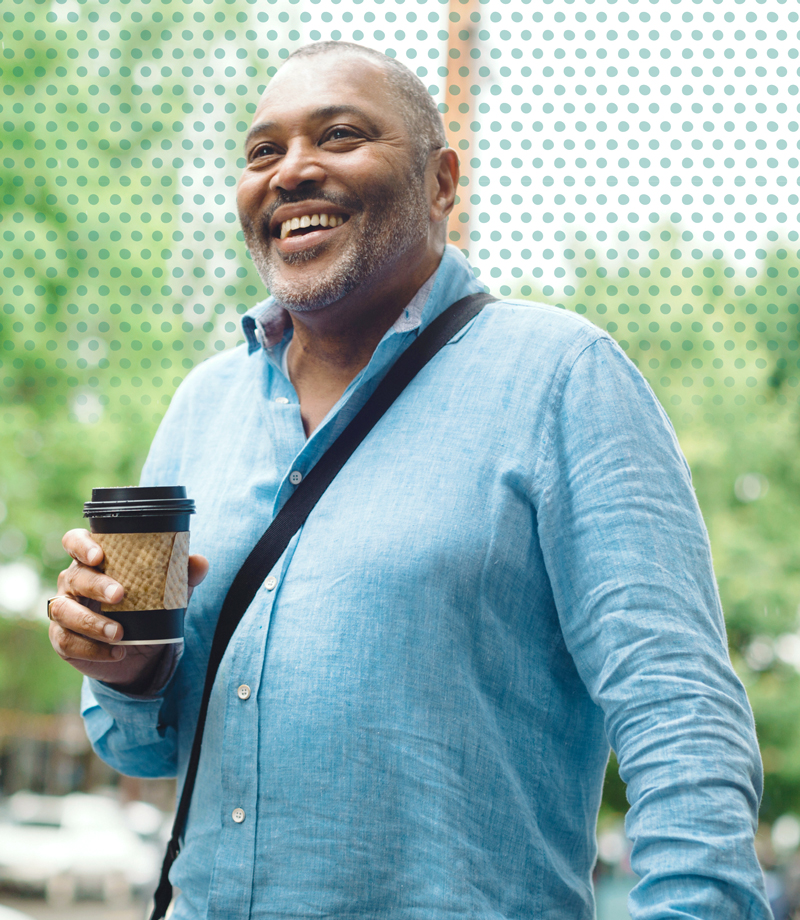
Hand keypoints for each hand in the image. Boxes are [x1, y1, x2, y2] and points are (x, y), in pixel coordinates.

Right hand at [49, 528, 208, 688]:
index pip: (75, 541)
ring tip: (120, 633)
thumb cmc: (147, 606)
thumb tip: (200, 562)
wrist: (140, 649)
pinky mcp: (63, 637)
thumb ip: (181, 576)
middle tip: (120, 595)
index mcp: (93, 560)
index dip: (81, 544)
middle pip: (74, 576)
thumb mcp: (167, 591)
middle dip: (96, 585)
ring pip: (65, 610)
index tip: (99, 555)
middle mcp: (73, 581)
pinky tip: (116, 652)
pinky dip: (92, 648)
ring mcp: (64, 609)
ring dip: (91, 622)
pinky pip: (67, 641)